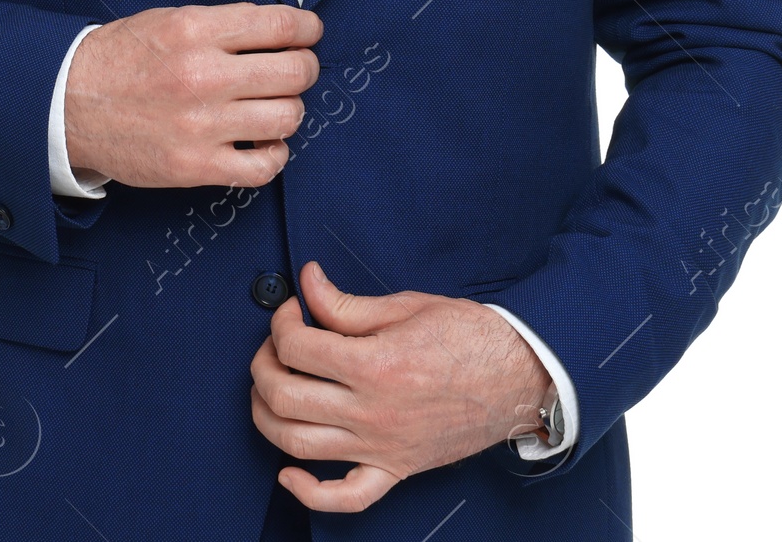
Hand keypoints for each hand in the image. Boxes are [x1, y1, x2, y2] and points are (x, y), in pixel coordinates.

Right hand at [63, 1, 321, 188]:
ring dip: (290, 110)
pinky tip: (263, 143)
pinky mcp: (195, 165)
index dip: (307, 28)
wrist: (67, 105)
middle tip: (298, 69)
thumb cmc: (118, 60)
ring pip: (287, 117)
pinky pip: (262, 167)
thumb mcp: (168, 20)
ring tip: (276, 107)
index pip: (279, 25)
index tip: (310, 32)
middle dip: (305, 68)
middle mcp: (203, 75)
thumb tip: (275, 28)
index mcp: (196, 31)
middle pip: (294, 71)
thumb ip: (221, 23)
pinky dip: (274, 155)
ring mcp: (201, 124)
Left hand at [249, 261, 552, 512]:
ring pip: (297, 445)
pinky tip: (288, 473)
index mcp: (375, 364)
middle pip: (285, 395)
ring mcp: (381, 447)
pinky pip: (344, 498)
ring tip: (273, 386)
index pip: (297, 346)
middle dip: (264, 363)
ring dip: (267, 415)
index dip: (281, 321)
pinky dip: (308, 493)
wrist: (518, 374)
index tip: (291, 309)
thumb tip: (308, 282)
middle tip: (276, 343)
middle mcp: (373, 412)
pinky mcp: (395, 470)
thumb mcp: (406, 305)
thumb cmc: (469, 336)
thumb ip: (347, 302)